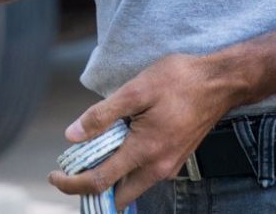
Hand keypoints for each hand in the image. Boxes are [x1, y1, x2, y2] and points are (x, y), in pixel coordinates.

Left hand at [49, 54, 238, 207]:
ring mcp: (169, 166)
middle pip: (116, 195)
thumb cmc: (179, 81)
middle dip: (89, 189)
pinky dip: (125, 170)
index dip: (72, 183)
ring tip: (90, 156)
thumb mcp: (136, 90)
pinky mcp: (175, 160)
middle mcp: (158, 168)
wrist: (220, 83)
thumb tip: (72, 136)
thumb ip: (102, 115)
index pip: (100, 181)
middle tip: (70, 170)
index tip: (54, 175)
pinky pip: (144, 176)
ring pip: (131, 187)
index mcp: (145, 151)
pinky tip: (117, 146)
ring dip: (109, 180)